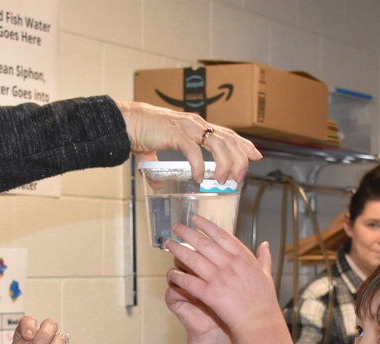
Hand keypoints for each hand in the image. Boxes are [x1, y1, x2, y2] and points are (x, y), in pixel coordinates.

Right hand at [114, 100, 261, 182]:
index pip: (227, 134)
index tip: (256, 155)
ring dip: (224, 164)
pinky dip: (199, 165)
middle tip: (240, 177)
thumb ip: (158, 169)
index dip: (243, 144)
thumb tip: (158, 184)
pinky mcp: (175, 133)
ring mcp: (187, 127)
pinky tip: (199, 178)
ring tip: (223, 180)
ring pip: (217, 144)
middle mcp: (196, 124)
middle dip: (239, 159)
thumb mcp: (153, 154)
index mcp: (196, 126)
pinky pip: (193, 151)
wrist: (123, 122)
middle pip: (228, 139)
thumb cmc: (139, 133)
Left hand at [165, 216, 277, 339]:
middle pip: (202, 243)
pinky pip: (189, 281)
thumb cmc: (264, 301)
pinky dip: (179, 275)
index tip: (194, 219)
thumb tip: (264, 244)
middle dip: (186, 233)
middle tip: (175, 227)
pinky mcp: (209, 293)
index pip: (220, 234)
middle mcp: (229, 264)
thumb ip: (263, 257)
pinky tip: (172, 272)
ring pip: (192, 258)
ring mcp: (218, 278)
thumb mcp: (266, 274)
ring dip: (177, 249)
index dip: (205, 225)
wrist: (259, 322)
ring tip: (168, 243)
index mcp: (243, 256)